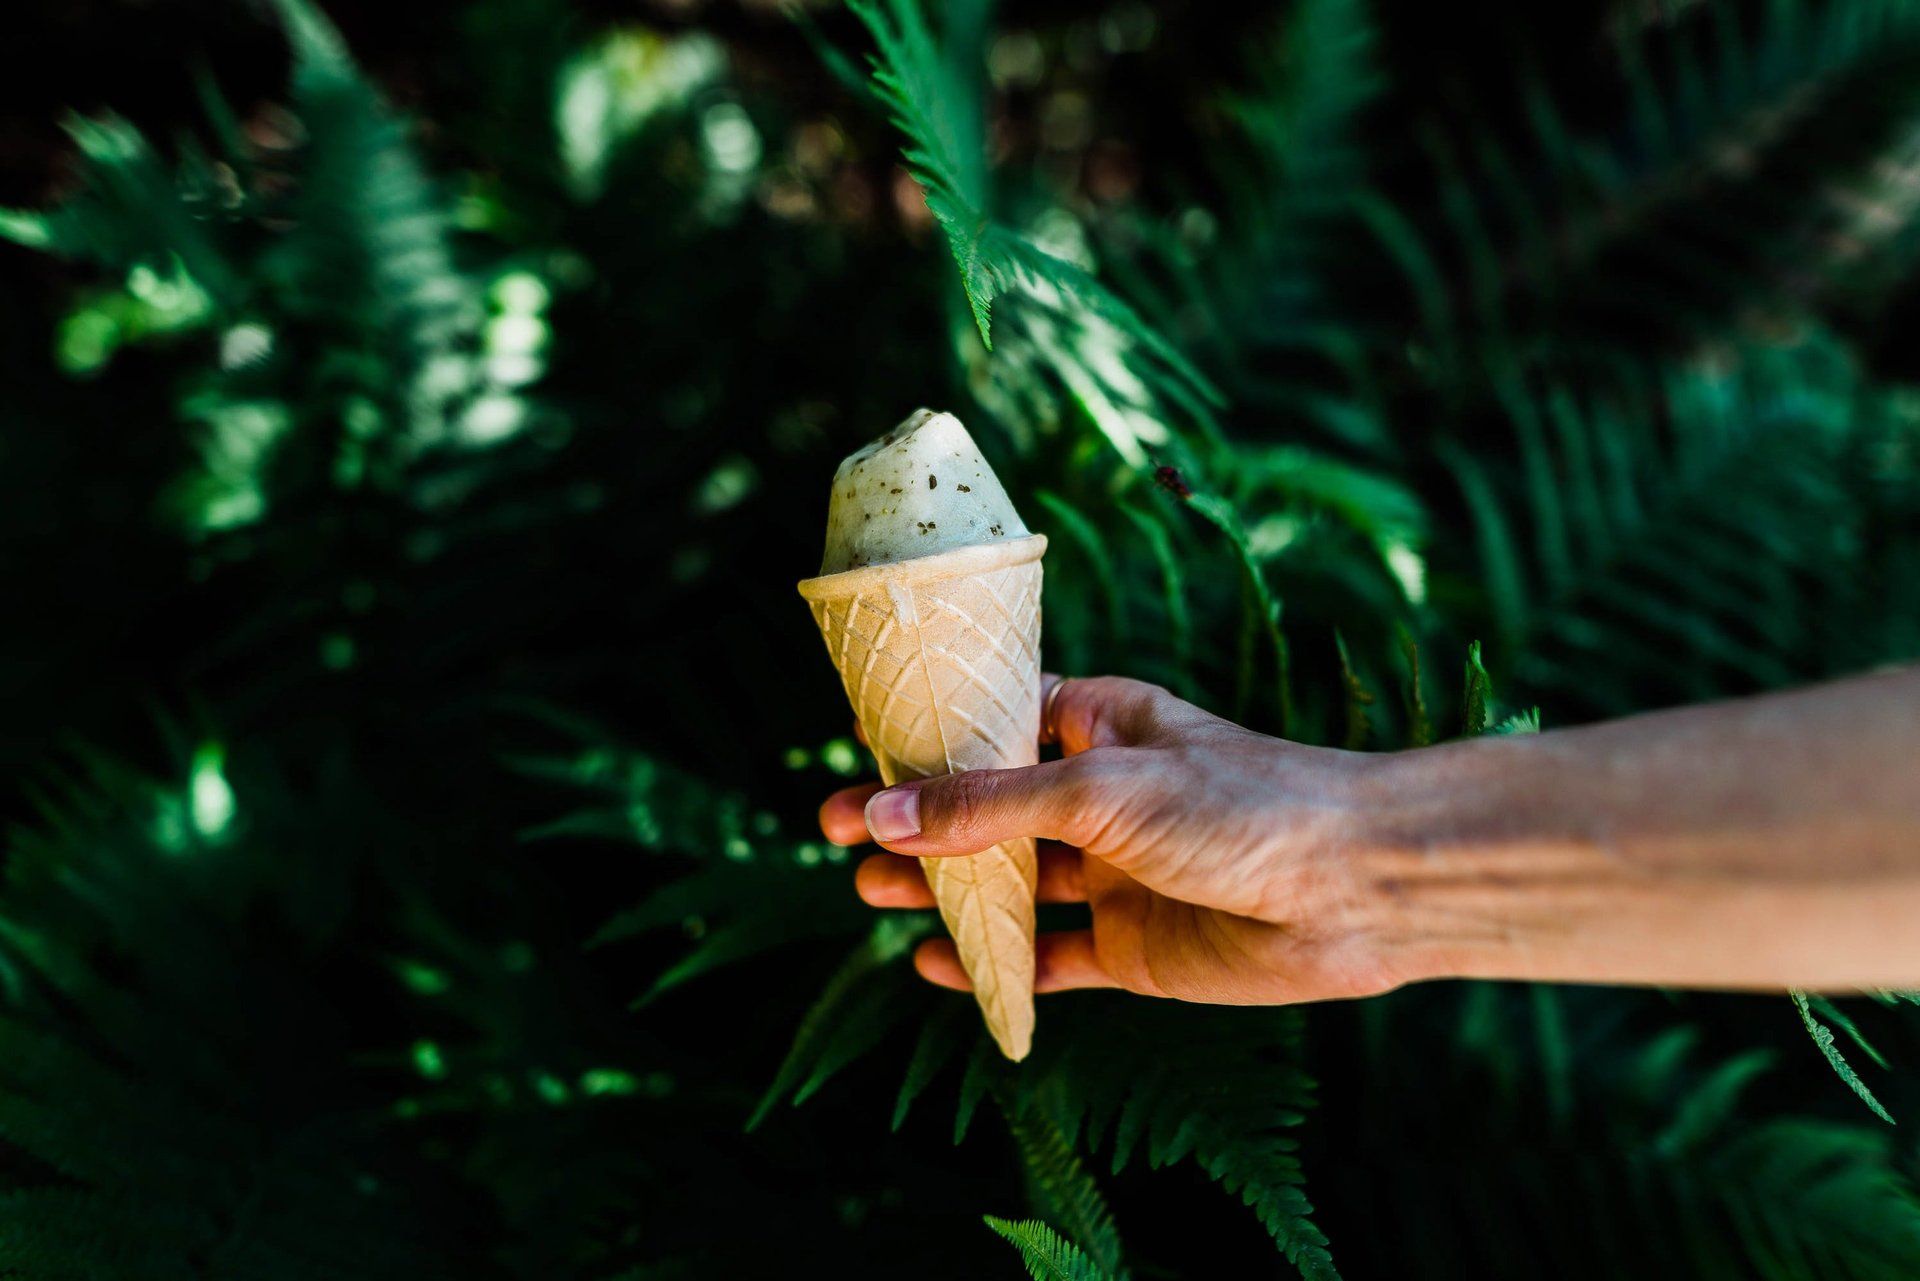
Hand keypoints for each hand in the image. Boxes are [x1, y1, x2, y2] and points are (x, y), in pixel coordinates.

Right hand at [817, 676, 1419, 1004]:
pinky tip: (937, 967)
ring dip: (941, 890)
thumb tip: (878, 813)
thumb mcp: (1101, 792)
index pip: (994, 720)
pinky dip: (995, 964)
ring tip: (866, 893)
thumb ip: (988, 807)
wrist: (1359, 889)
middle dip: (912, 819)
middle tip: (831, 830)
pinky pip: (1049, 958)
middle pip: (986, 808)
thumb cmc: (1244, 805)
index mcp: (1099, 725)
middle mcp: (1102, 796)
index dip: (926, 734)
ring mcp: (1116, 873)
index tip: (856, 740)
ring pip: (1010, 884)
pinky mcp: (1133, 946)